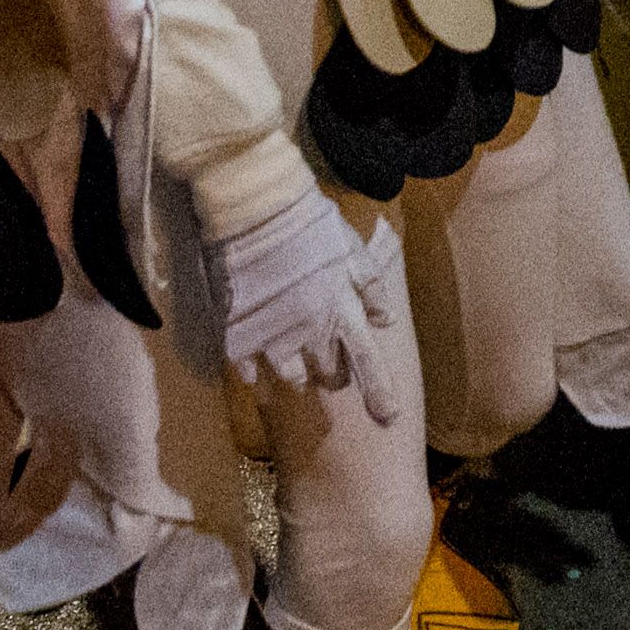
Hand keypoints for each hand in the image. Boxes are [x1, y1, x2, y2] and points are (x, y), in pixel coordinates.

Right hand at [211, 186, 402, 423]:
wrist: (256, 210)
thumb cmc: (309, 224)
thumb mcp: (351, 249)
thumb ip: (371, 287)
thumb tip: (385, 319)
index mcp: (343, 311)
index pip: (368, 362)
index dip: (380, 393)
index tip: (390, 419)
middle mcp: (311, 332)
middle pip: (330, 373)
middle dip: (335, 372)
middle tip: (331, 358)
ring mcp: (273, 336)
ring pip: (292, 377)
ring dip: (299, 373)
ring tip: (296, 355)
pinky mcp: (239, 334)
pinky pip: (250, 369)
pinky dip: (257, 369)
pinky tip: (258, 357)